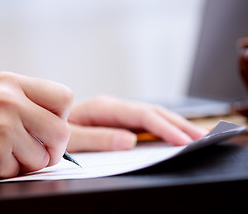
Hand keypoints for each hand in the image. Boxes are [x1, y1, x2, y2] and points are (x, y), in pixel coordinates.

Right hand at [0, 72, 72, 184]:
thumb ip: (27, 104)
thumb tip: (60, 124)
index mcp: (10, 82)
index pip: (64, 96)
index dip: (60, 117)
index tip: (46, 128)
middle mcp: (8, 98)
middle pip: (62, 129)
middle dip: (52, 148)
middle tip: (33, 152)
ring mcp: (1, 124)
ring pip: (46, 155)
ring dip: (28, 162)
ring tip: (3, 154)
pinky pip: (21, 170)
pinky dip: (8, 171)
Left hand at [67, 95, 206, 151]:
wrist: (45, 122)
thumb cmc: (55, 131)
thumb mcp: (71, 139)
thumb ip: (99, 138)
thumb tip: (130, 140)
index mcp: (103, 108)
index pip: (141, 115)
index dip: (164, 128)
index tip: (183, 142)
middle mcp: (113, 106)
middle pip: (152, 112)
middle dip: (178, 124)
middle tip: (202, 137)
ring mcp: (117, 112)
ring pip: (152, 115)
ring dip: (175, 124)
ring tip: (197, 135)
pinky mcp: (118, 119)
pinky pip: (144, 121)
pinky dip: (163, 127)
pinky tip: (174, 133)